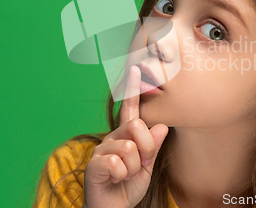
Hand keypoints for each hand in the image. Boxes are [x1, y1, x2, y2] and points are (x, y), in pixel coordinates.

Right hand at [82, 66, 168, 207]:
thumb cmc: (128, 187)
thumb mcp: (147, 167)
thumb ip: (153, 147)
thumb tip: (161, 126)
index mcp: (126, 136)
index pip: (130, 110)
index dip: (132, 89)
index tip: (135, 68)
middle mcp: (112, 138)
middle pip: (136, 127)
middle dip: (145, 150)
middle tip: (139, 165)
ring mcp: (101, 150)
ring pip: (130, 148)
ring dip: (134, 168)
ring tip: (124, 176)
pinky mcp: (94, 164)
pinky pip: (117, 163)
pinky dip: (122, 176)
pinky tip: (114, 180)